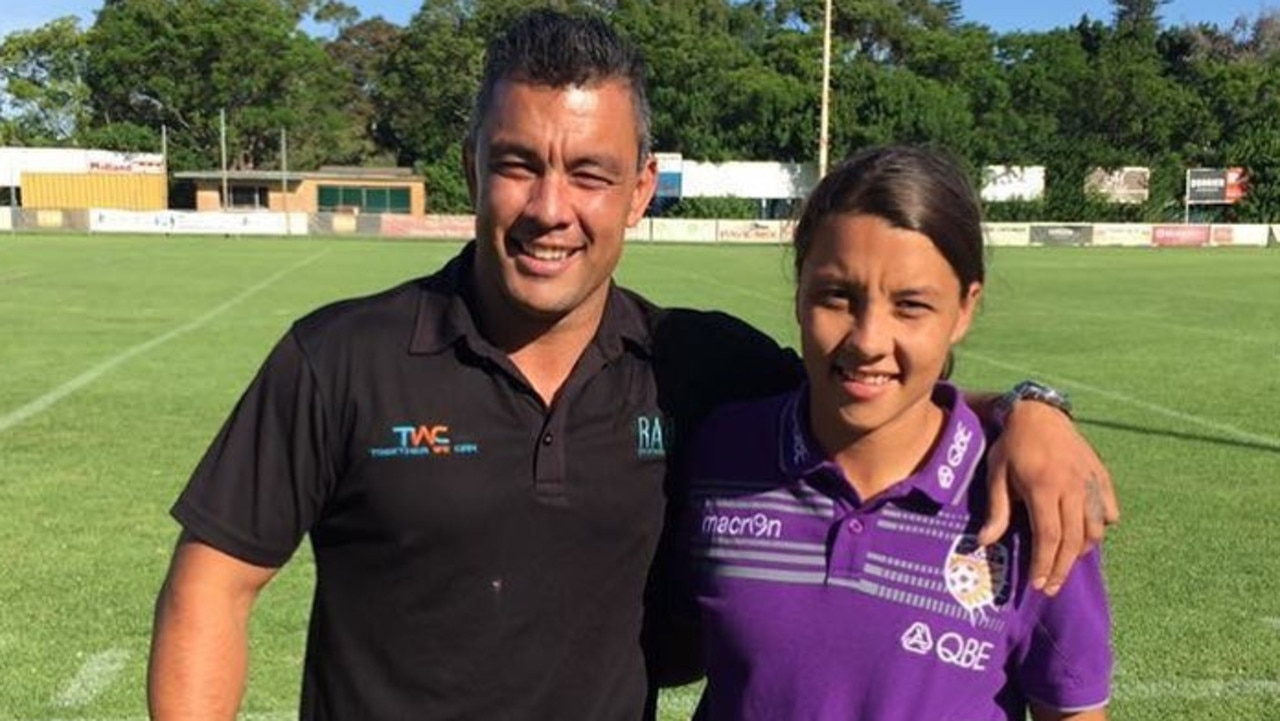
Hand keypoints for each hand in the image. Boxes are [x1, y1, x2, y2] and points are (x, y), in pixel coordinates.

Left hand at [978, 401, 1118, 595]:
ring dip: (1082, 551)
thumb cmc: (1012, 445)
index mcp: (1044, 488)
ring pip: (1095, 530)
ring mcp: (1090, 482)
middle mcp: (1072, 488)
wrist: (1040, 412)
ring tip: (1064, 562)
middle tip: (1050, 587)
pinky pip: (1108, 511)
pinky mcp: (1101, 477)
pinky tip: (1086, 534)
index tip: (1038, 584)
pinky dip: (1100, 527)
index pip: (1049, 538)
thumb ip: (996, 510)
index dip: (1044, 564)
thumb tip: (983, 543)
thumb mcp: (997, 474)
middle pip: (1074, 541)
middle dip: (1062, 569)